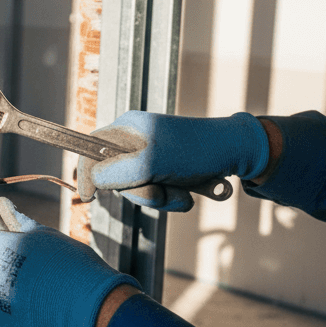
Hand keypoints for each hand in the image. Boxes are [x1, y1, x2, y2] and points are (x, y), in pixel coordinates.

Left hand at [0, 198, 138, 326]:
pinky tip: (43, 311)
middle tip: (27, 266)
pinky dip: (20, 316)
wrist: (88, 307)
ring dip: (10, 293)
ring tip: (42, 291)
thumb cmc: (69, 264)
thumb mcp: (45, 235)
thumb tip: (3, 204)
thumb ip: (19, 222)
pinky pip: (6, 318)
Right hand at [77, 111, 268, 211]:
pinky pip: (158, 192)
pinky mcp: (167, 170)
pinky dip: (172, 198)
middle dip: (139, 192)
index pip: (91, 148)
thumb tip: (93, 179)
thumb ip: (118, 172)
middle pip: (115, 176)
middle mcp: (137, 140)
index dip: (86, 172)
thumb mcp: (153, 162)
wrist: (239, 153)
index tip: (88, 196)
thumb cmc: (197, 151)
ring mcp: (152, 156)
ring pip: (139, 189)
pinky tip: (188, 193)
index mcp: (128, 128)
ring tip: (181, 192)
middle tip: (160, 191)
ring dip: (160, 198)